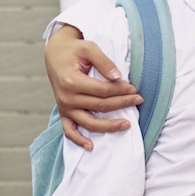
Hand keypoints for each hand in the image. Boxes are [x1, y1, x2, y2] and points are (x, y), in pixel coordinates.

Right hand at [45, 26, 140, 148]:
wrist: (55, 53)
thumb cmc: (74, 50)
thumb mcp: (89, 48)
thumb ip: (104, 62)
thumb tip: (118, 77)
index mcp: (72, 82)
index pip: (103, 91)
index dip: (121, 91)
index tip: (135, 89)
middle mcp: (66, 97)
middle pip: (100, 106)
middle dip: (122, 104)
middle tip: (139, 100)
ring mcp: (64, 107)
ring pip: (89, 123)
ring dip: (109, 126)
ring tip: (127, 124)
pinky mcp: (63, 112)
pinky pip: (69, 130)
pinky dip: (78, 140)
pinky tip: (91, 146)